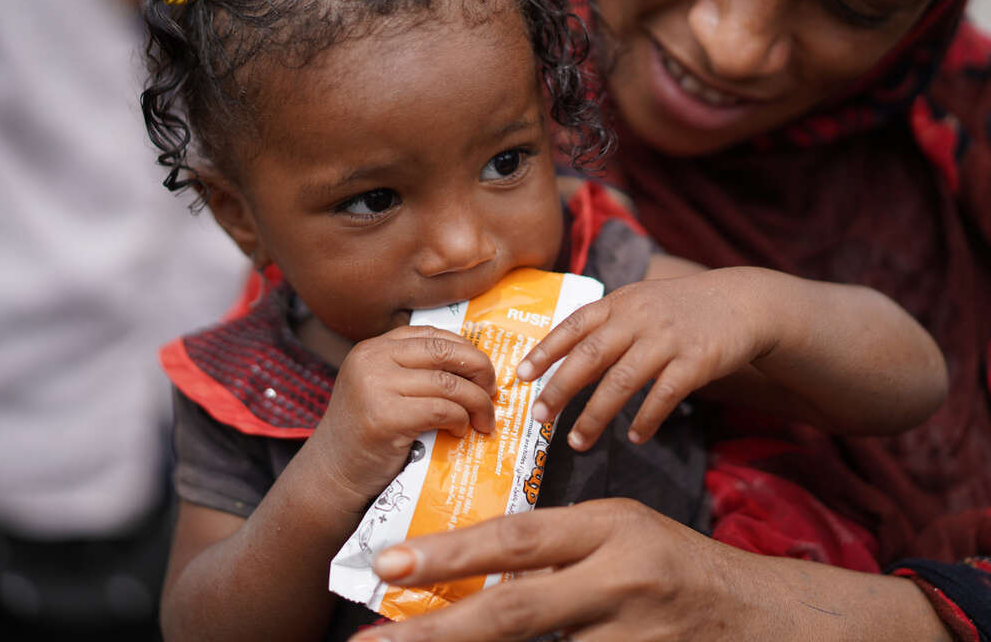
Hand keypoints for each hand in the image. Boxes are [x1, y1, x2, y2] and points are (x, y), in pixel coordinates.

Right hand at [310, 325, 496, 507]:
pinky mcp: (385, 417)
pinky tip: (461, 431)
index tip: (483, 372)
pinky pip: (442, 410)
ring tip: (484, 420)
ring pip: (449, 384)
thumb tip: (475, 366)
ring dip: (477, 403)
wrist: (331, 475)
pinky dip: (461, 420)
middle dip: (480, 370)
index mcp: (374, 348)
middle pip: (446, 352)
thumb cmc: (367, 436)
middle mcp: (372, 359)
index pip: (433, 335)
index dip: (467, 350)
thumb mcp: (383, 390)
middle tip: (493, 392)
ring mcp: (376, 386)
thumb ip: (414, 372)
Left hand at [347, 500, 951, 641]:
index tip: (388, 564)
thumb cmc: (679, 566)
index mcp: (608, 526)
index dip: (448, 553)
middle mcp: (619, 578)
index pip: (515, 537)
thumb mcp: (620, 535)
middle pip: (515, 608)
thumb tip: (476, 571)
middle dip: (438, 630)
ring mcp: (635, 633)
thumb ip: (556, 551)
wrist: (767, 616)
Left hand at [519, 269, 774, 449]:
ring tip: (577, 442)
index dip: (545, 351)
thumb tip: (559, 358)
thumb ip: (603, 325)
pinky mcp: (696, 361)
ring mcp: (667, 339)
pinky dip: (646, 419)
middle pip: (590, 356)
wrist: (742, 303)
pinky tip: (634, 438)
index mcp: (619, 303)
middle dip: (560, 389)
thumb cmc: (678, 309)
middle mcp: (638, 318)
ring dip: (596, 415)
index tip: (520, 377)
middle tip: (539, 418)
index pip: (573, 326)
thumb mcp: (638, 303)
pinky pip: (664, 396)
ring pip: (622, 381)